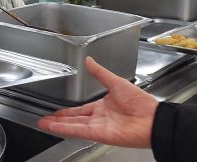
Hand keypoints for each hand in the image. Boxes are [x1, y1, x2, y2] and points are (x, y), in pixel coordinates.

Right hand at [38, 57, 157, 147]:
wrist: (153, 119)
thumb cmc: (141, 103)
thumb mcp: (116, 82)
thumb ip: (100, 73)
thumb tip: (90, 61)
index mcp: (104, 106)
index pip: (81, 110)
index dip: (68, 111)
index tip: (57, 112)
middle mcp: (100, 118)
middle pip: (74, 119)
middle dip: (59, 120)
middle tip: (45, 119)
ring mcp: (99, 127)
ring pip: (73, 126)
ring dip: (58, 125)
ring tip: (44, 124)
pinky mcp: (99, 134)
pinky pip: (79, 131)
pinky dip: (66, 129)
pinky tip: (54, 127)